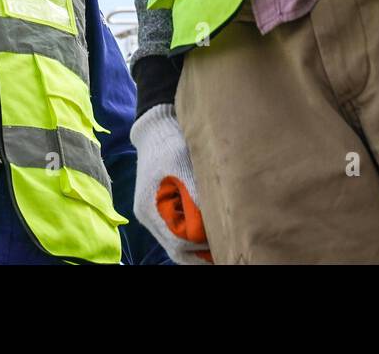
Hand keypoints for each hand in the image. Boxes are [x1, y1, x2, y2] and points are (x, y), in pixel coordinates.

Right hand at [129, 104, 211, 264]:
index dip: (203, 244)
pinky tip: (211, 231)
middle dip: (203, 250)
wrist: (158, 127)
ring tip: (223, 241)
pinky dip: (194, 236)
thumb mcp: (184, 168)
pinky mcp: (161, 208)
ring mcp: (154, 214)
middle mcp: (149, 217)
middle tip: (229, 246)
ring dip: (199, 245)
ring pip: (177, 243)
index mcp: (151, 208)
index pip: (178, 241)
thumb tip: (205, 230)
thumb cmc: (172, 145)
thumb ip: (194, 199)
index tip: (226, 237)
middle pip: (177, 248)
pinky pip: (177, 231)